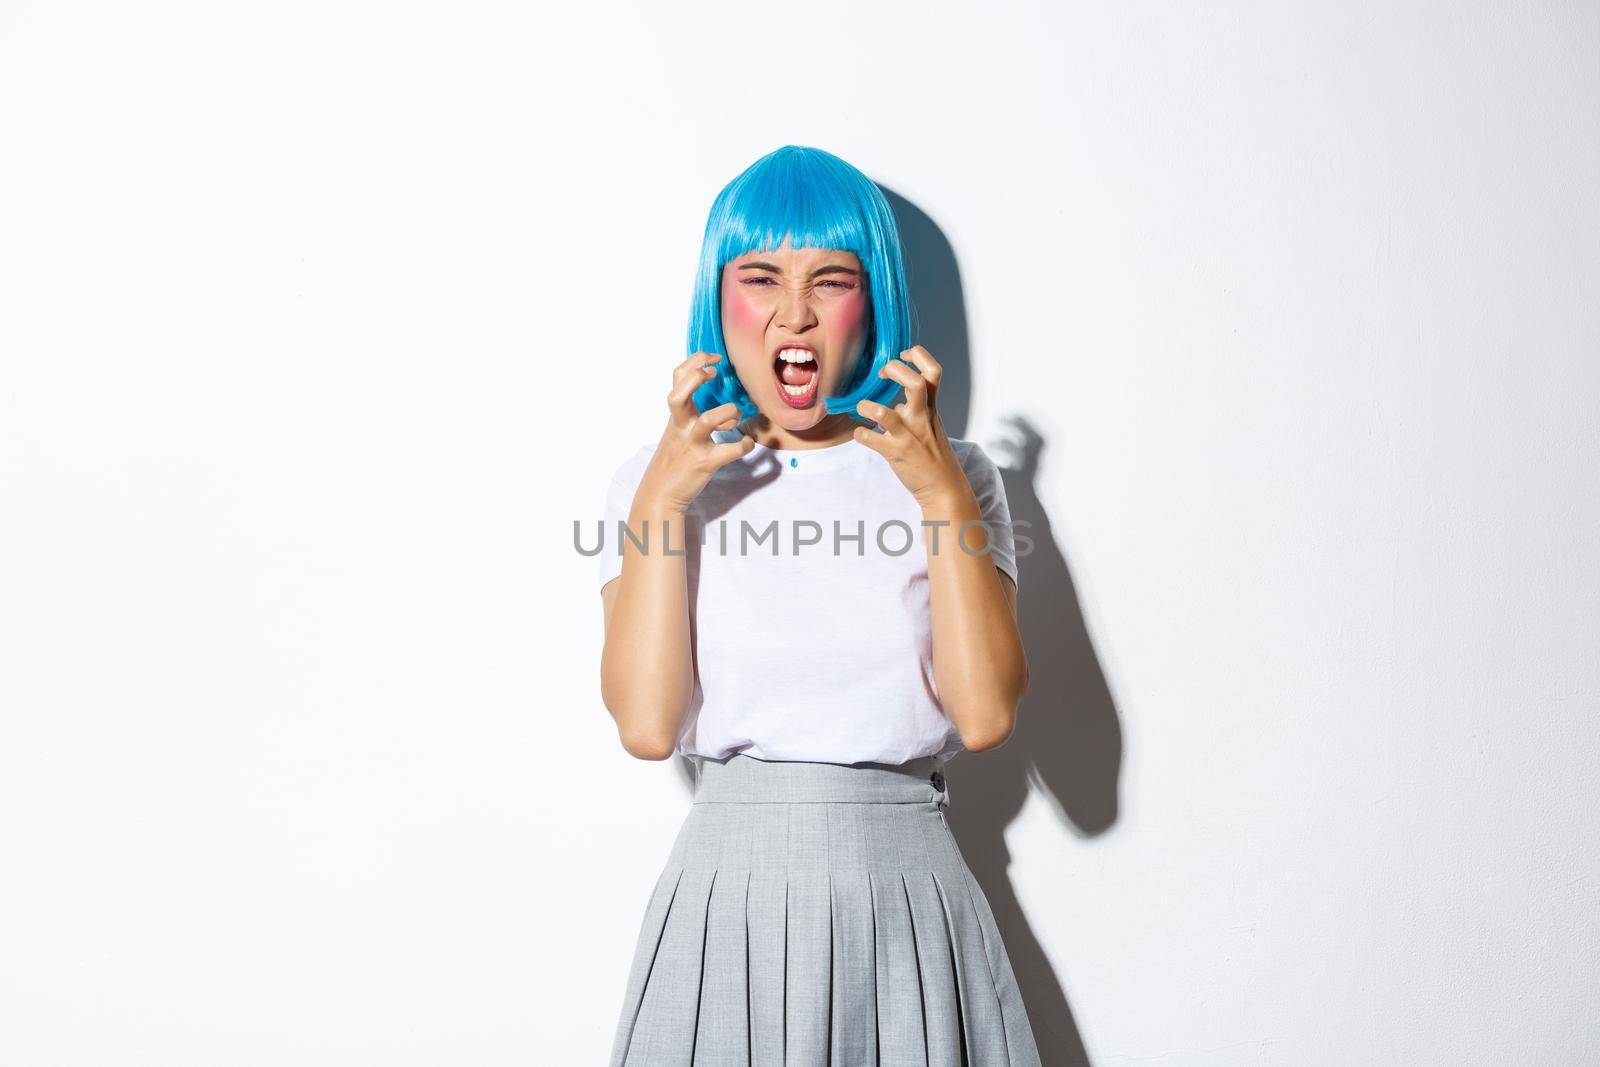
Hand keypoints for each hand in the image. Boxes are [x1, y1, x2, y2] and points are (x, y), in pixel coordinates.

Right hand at [638, 352, 755, 511]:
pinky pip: (729, 451)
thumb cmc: (674, 459)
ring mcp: (692, 445)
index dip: (695, 361)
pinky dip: (744, 445)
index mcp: (676, 416)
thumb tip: (728, 408)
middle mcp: (681, 426)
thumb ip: (694, 416)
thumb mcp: (677, 432)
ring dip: (728, 412)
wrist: (660, 493)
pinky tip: (748, 443)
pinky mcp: (704, 463)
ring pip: (708, 420)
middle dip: (697, 377)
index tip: (714, 358)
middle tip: (715, 373)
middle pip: (679, 394)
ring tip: (736, 416)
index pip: (677, 378)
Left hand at [852, 346, 972, 508]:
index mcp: (931, 408)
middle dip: (895, 370)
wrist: (943, 487)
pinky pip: (870, 439)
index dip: (918, 356)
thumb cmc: (933, 453)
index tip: (903, 354)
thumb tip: (895, 398)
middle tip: (881, 374)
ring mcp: (908, 436)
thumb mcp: (931, 423)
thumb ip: (917, 407)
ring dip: (867, 407)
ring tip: (863, 407)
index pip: (933, 371)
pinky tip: (861, 434)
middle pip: (915, 383)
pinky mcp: (896, 453)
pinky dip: (860, 434)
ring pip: (884, 413)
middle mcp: (921, 418)